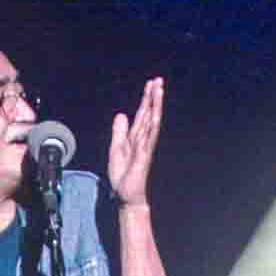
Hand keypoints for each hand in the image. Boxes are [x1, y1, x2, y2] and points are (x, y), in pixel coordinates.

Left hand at [105, 75, 165, 201]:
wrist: (126, 195)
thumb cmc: (124, 175)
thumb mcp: (116, 148)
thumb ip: (119, 132)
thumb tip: (121, 114)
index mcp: (136, 137)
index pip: (142, 114)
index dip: (146, 99)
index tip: (151, 84)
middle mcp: (143, 139)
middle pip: (149, 113)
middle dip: (153, 97)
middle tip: (158, 80)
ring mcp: (145, 146)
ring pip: (152, 121)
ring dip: (155, 106)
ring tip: (159, 90)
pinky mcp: (143, 155)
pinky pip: (149, 137)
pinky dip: (152, 125)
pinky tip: (154, 114)